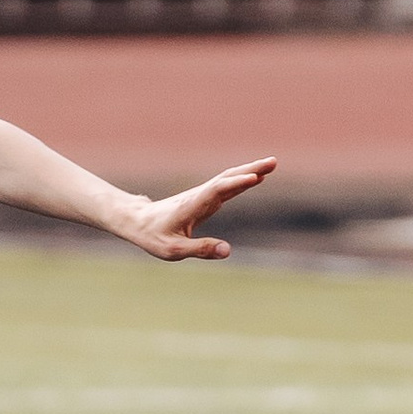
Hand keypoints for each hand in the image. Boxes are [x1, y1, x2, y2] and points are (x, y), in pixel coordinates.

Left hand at [120, 157, 276, 259]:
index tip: (255, 177)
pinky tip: (256, 176)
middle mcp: (200, 196)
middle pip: (228, 178)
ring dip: (250, 170)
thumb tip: (227, 251)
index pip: (217, 191)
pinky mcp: (206, 199)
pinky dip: (243, 180)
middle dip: (251, 169)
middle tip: (274, 162)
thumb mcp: (174, 250)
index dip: (236, 184)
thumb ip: (201, 250)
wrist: (139, 221)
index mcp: (192, 206)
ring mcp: (203, 195)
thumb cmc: (154, 236)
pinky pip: (227, 186)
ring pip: (229, 179)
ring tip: (272, 165)